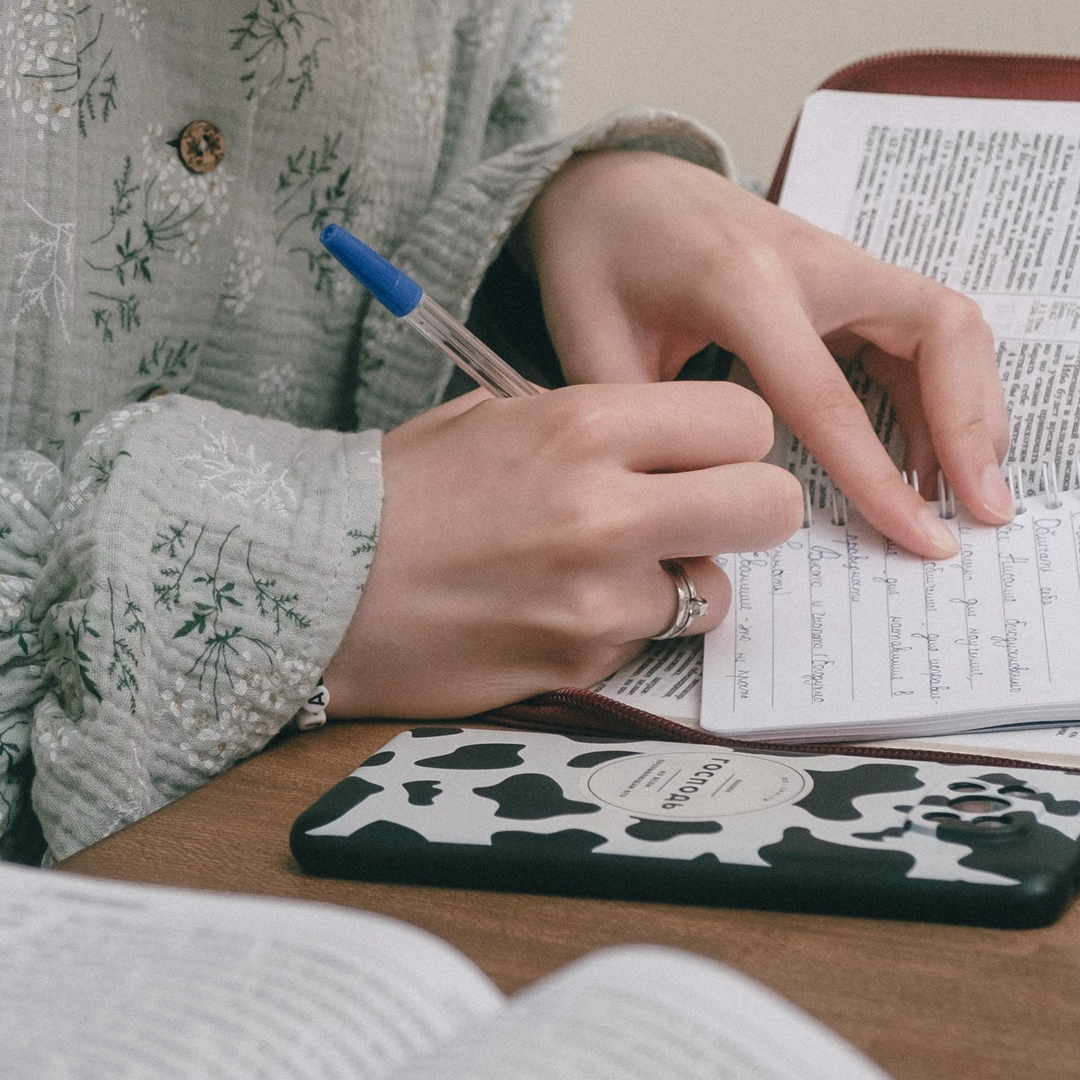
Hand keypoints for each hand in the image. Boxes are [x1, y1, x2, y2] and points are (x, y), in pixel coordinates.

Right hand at [324, 382, 801, 716]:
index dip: (734, 440)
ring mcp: (599, 594)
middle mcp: (605, 505)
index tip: (706, 452)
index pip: (743, 420)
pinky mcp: (583, 660)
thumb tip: (662, 441)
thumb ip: (588, 425)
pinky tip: (564, 609)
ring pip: (717, 590)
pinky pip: (652, 640)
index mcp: (582, 423)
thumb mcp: (491, 419)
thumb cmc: (396, 494)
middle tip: (701, 514)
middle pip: (769, 505)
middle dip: (745, 510)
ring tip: (610, 571)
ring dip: (680, 582)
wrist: (310, 582)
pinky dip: (626, 629)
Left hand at [521, 150, 1008, 557]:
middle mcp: (813, 261)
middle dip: (974, 422)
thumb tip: (685, 541)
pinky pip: (925, 334)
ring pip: (949, 328)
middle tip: (985, 512)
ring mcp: (840, 264)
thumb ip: (644, 434)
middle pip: (940, 329)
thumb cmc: (594, 256)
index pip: (832, 395)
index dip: (881, 476)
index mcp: (744, 282)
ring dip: (973, 411)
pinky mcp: (850, 280)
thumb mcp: (591, 345)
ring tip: (970, 498)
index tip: (922, 539)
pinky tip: (929, 462)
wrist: (606, 178)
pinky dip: (945, 397)